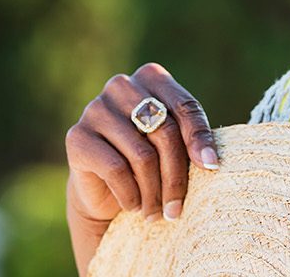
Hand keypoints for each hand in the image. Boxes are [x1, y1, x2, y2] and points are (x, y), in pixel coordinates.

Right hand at [64, 63, 218, 272]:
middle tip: (177, 208)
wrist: (101, 187)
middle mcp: (121, 85)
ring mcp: (96, 108)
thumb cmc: (147, 159)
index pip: (185, 107)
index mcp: (151, 77)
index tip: (212, 168)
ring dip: (154, 193)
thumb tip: (210, 162)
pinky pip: (116, 169)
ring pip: (142, 155)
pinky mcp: (77, 136)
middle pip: (165, 131)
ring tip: (157, 213)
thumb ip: (193, 142)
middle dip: (176, 176)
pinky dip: (131, 195)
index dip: (200, 139)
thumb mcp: (176, 146)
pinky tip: (134, 206)